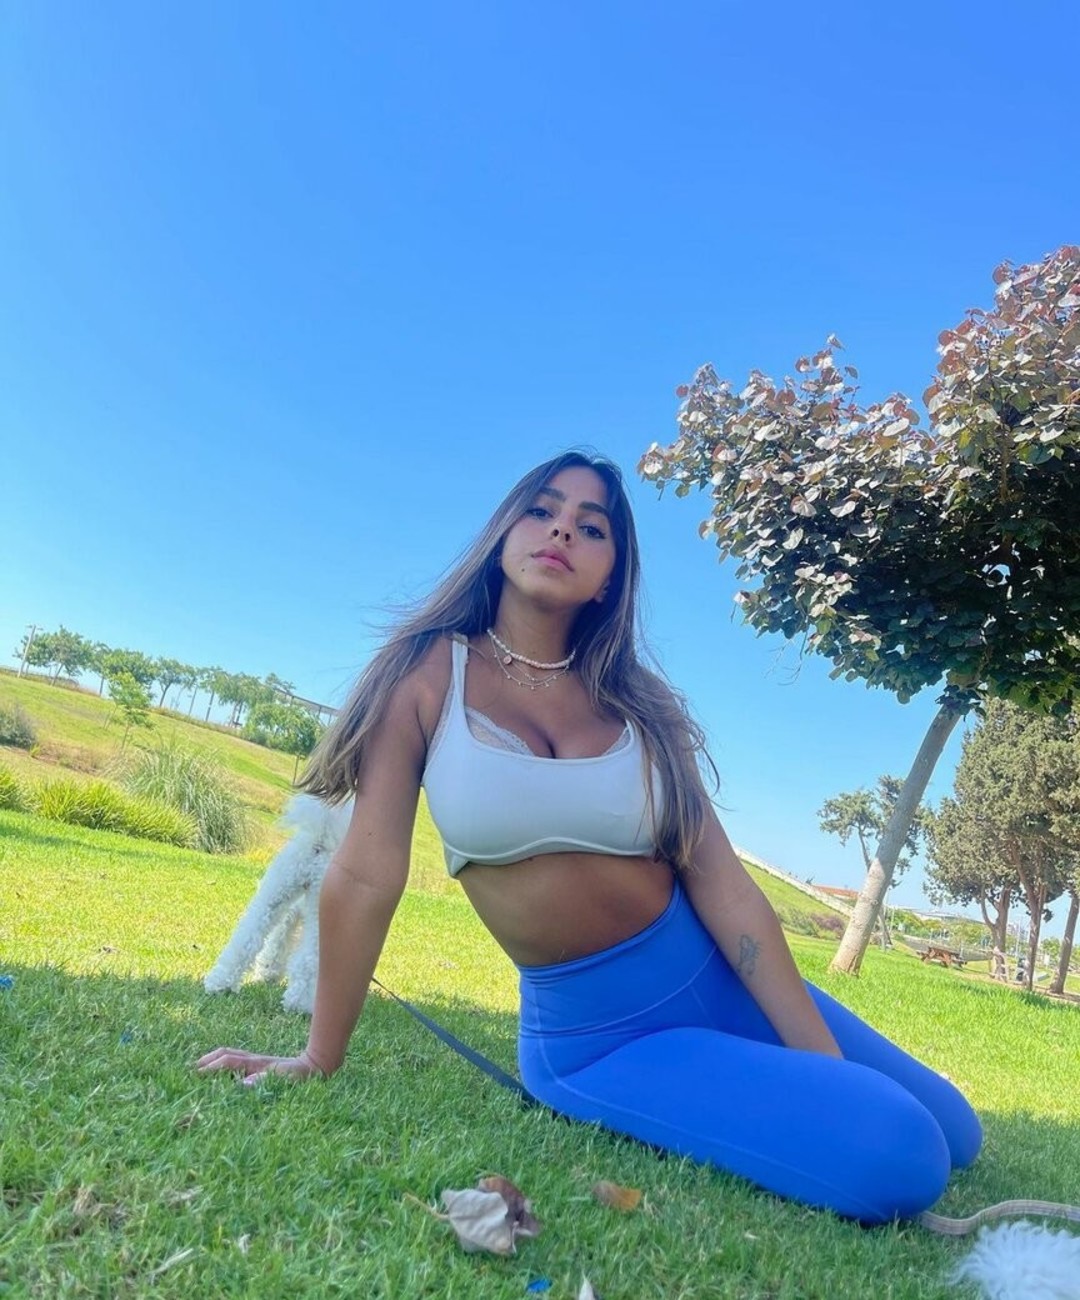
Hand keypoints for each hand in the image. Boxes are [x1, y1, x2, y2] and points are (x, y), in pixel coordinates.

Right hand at [196, 1046, 327, 1085]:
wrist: (314, 1066)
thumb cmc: (299, 1077)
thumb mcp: (282, 1081)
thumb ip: (263, 1082)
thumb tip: (243, 1084)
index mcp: (255, 1064)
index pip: (227, 1063)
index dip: (211, 1069)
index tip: (195, 1076)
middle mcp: (253, 1059)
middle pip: (225, 1054)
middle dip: (207, 1060)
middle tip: (190, 1069)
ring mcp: (256, 1060)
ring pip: (230, 1055)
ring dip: (213, 1059)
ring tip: (199, 1068)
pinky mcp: (259, 1065)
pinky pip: (236, 1060)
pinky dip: (223, 1062)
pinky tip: (220, 1072)